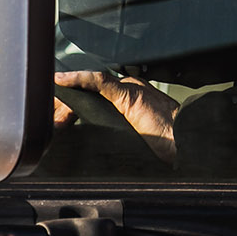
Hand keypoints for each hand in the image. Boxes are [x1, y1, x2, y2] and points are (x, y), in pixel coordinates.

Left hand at [54, 70, 179, 163]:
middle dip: (65, 104)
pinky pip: (98, 81)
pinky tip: (61, 80)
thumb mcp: (134, 142)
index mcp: (129, 100)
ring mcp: (129, 89)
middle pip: (87, 90)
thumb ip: (117, 139)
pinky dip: (77, 79)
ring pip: (88, 85)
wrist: (187, 143)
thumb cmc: (167, 146)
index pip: (93, 95)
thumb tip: (96, 156)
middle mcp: (128, 89)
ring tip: (49, 100)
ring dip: (66, 94)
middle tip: (52, 120)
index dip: (72, 106)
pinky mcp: (129, 93)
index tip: (58, 120)